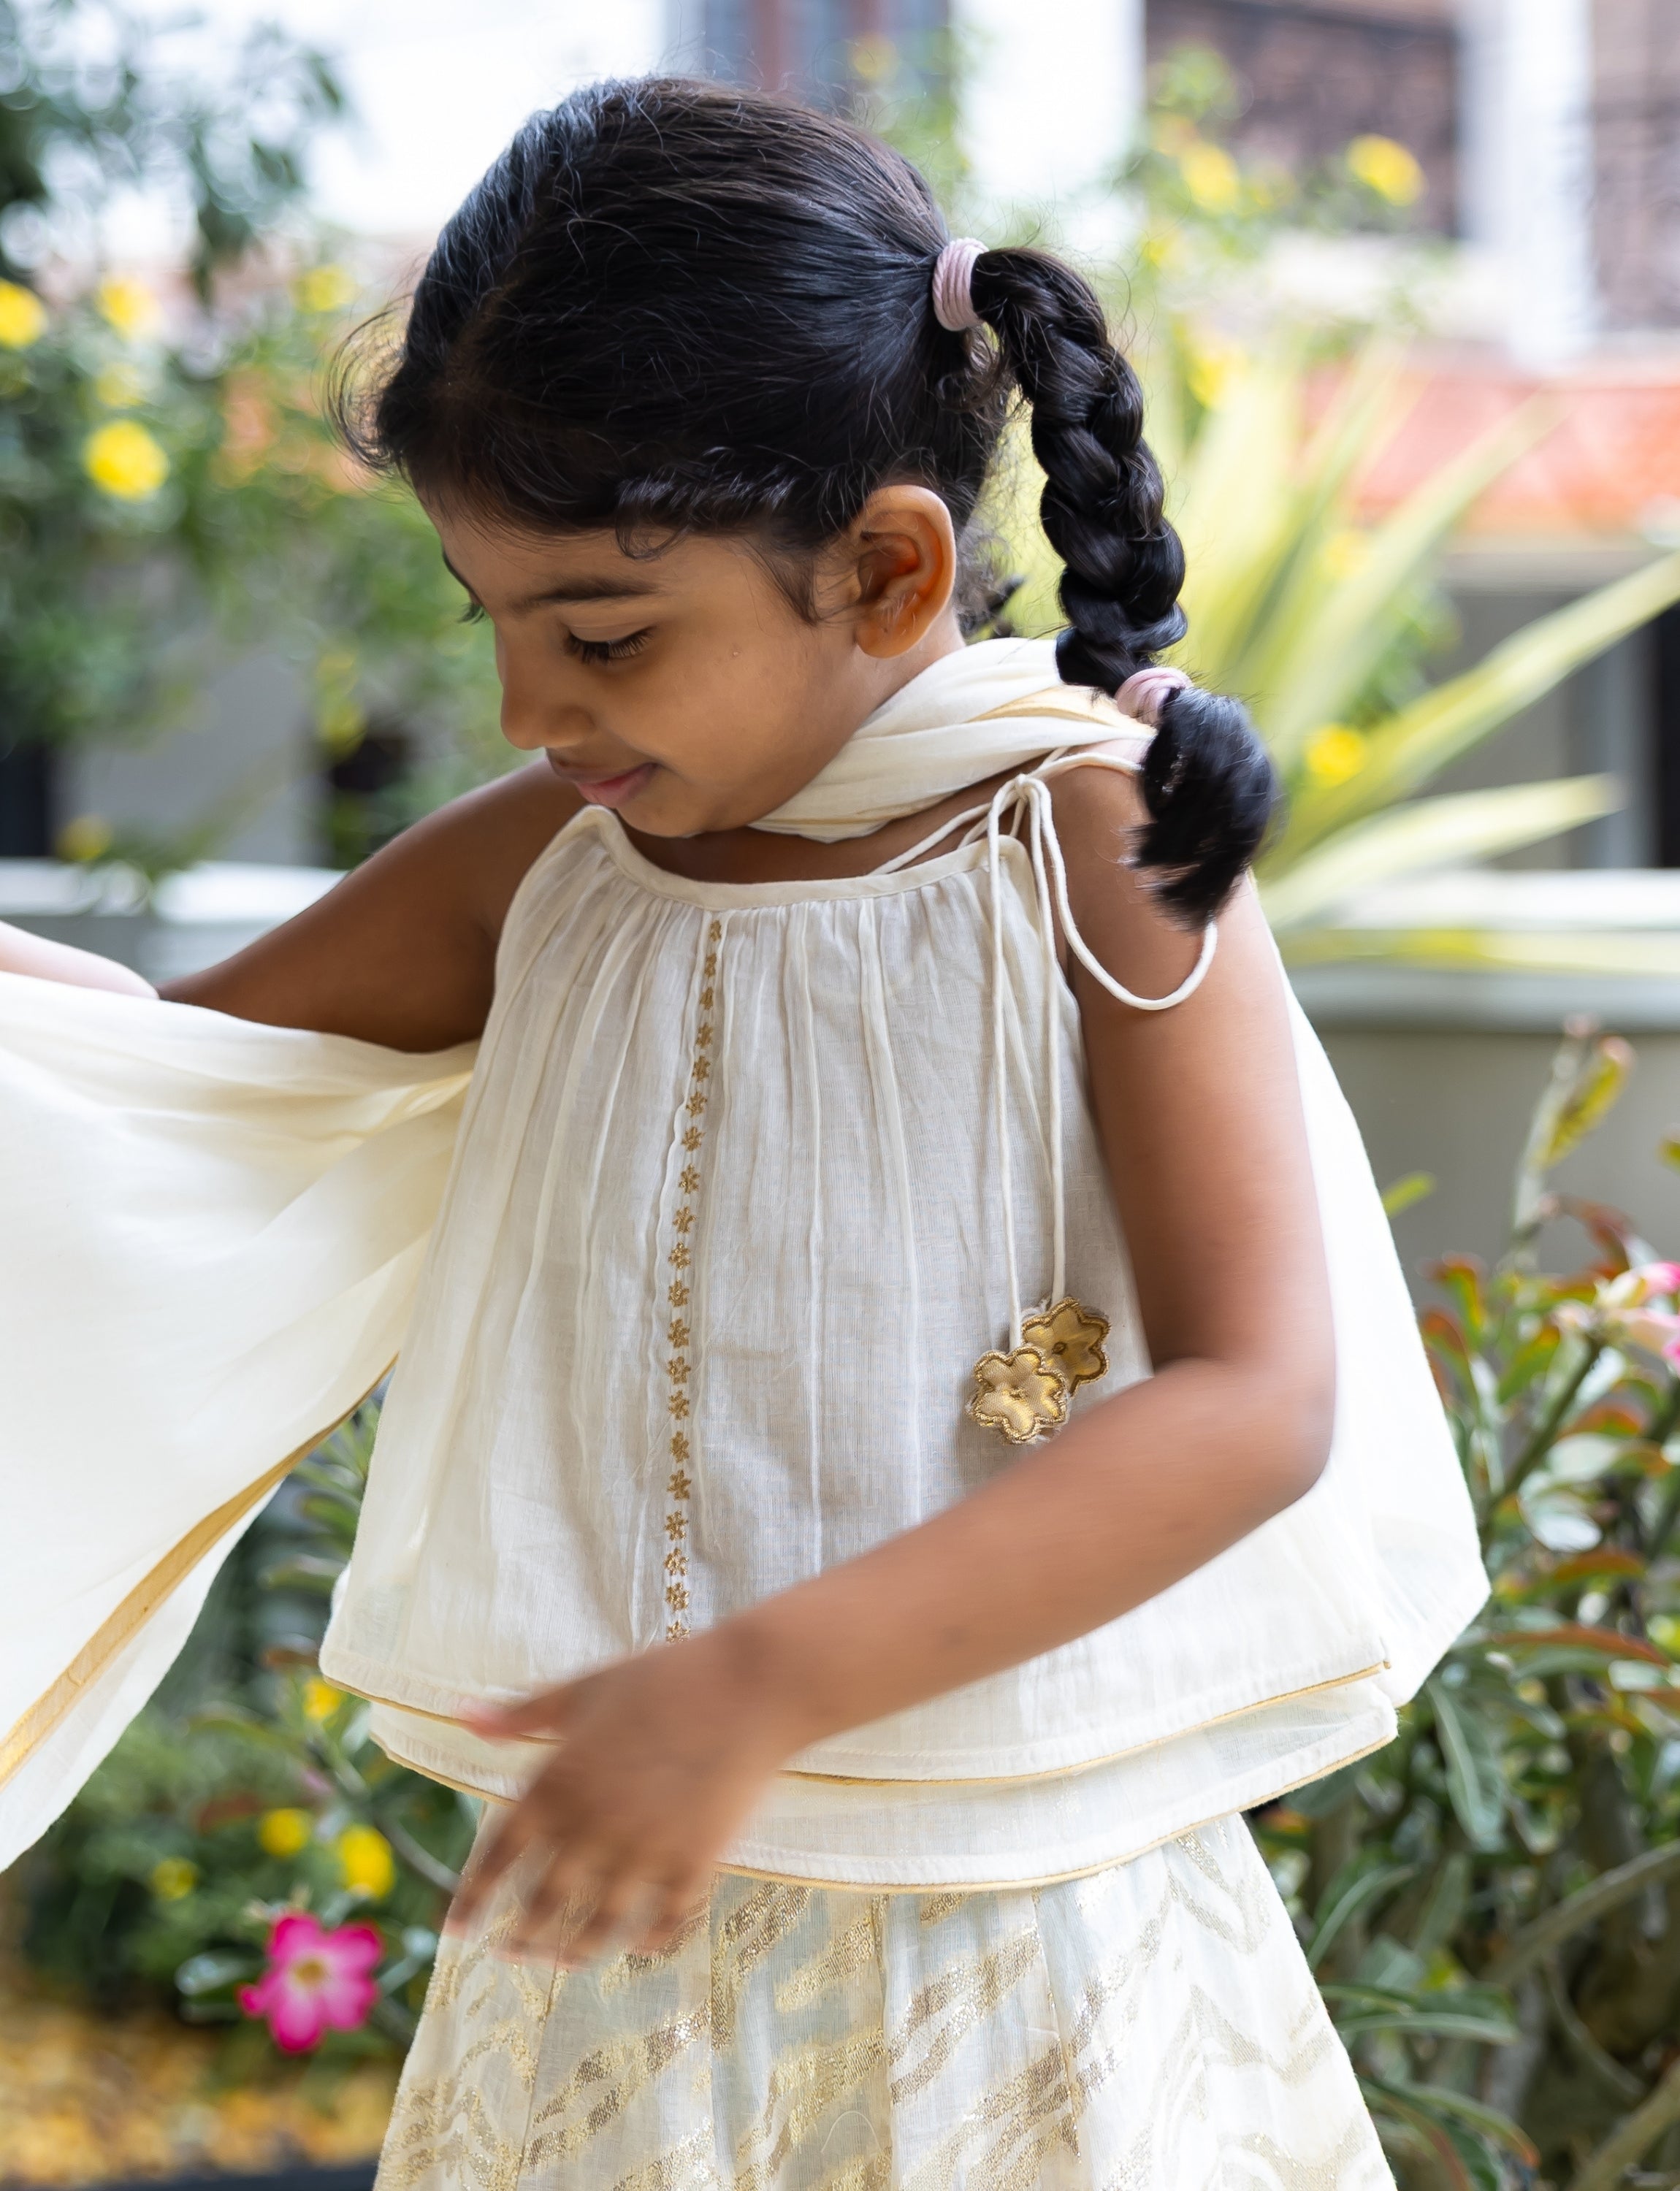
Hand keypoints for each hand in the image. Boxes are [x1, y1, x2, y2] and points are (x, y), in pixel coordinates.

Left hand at [452, 1623, 803, 1964]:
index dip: (473, 1896)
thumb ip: (523, 1712)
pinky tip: (636, 1944)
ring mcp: (645, 1852)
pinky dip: (645, 1939)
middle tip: (507, 1955)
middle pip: (542, 1901)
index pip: (499, 1854)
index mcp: (558, 1782)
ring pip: (598, 1923)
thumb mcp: (585, 1688)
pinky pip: (662, 1920)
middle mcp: (593, 1827)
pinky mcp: (694, 1864)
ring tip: (562, 1960)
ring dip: (574, 1949)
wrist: (751, 1687)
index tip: (455, 1927)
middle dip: (519, 1935)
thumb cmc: (664, 1677)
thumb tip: (461, 1715)